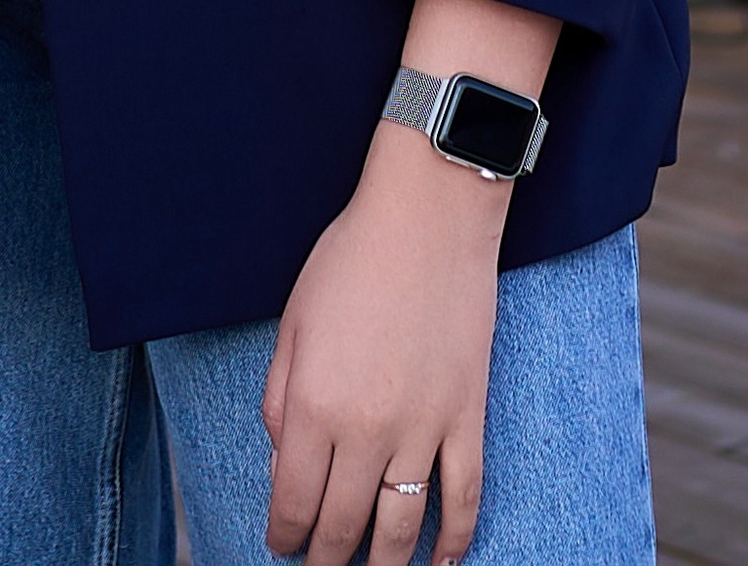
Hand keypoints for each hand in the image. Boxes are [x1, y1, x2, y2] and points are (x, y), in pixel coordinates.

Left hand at [261, 125, 504, 563]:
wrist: (427, 216)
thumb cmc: (351, 259)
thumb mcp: (293, 324)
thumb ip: (280, 399)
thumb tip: (286, 464)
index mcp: (314, 405)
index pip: (294, 504)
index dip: (284, 537)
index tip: (281, 546)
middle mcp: (366, 428)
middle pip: (344, 527)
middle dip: (326, 560)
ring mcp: (422, 426)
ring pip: (401, 527)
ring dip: (382, 565)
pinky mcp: (467, 416)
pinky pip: (464, 497)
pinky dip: (454, 540)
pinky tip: (440, 561)